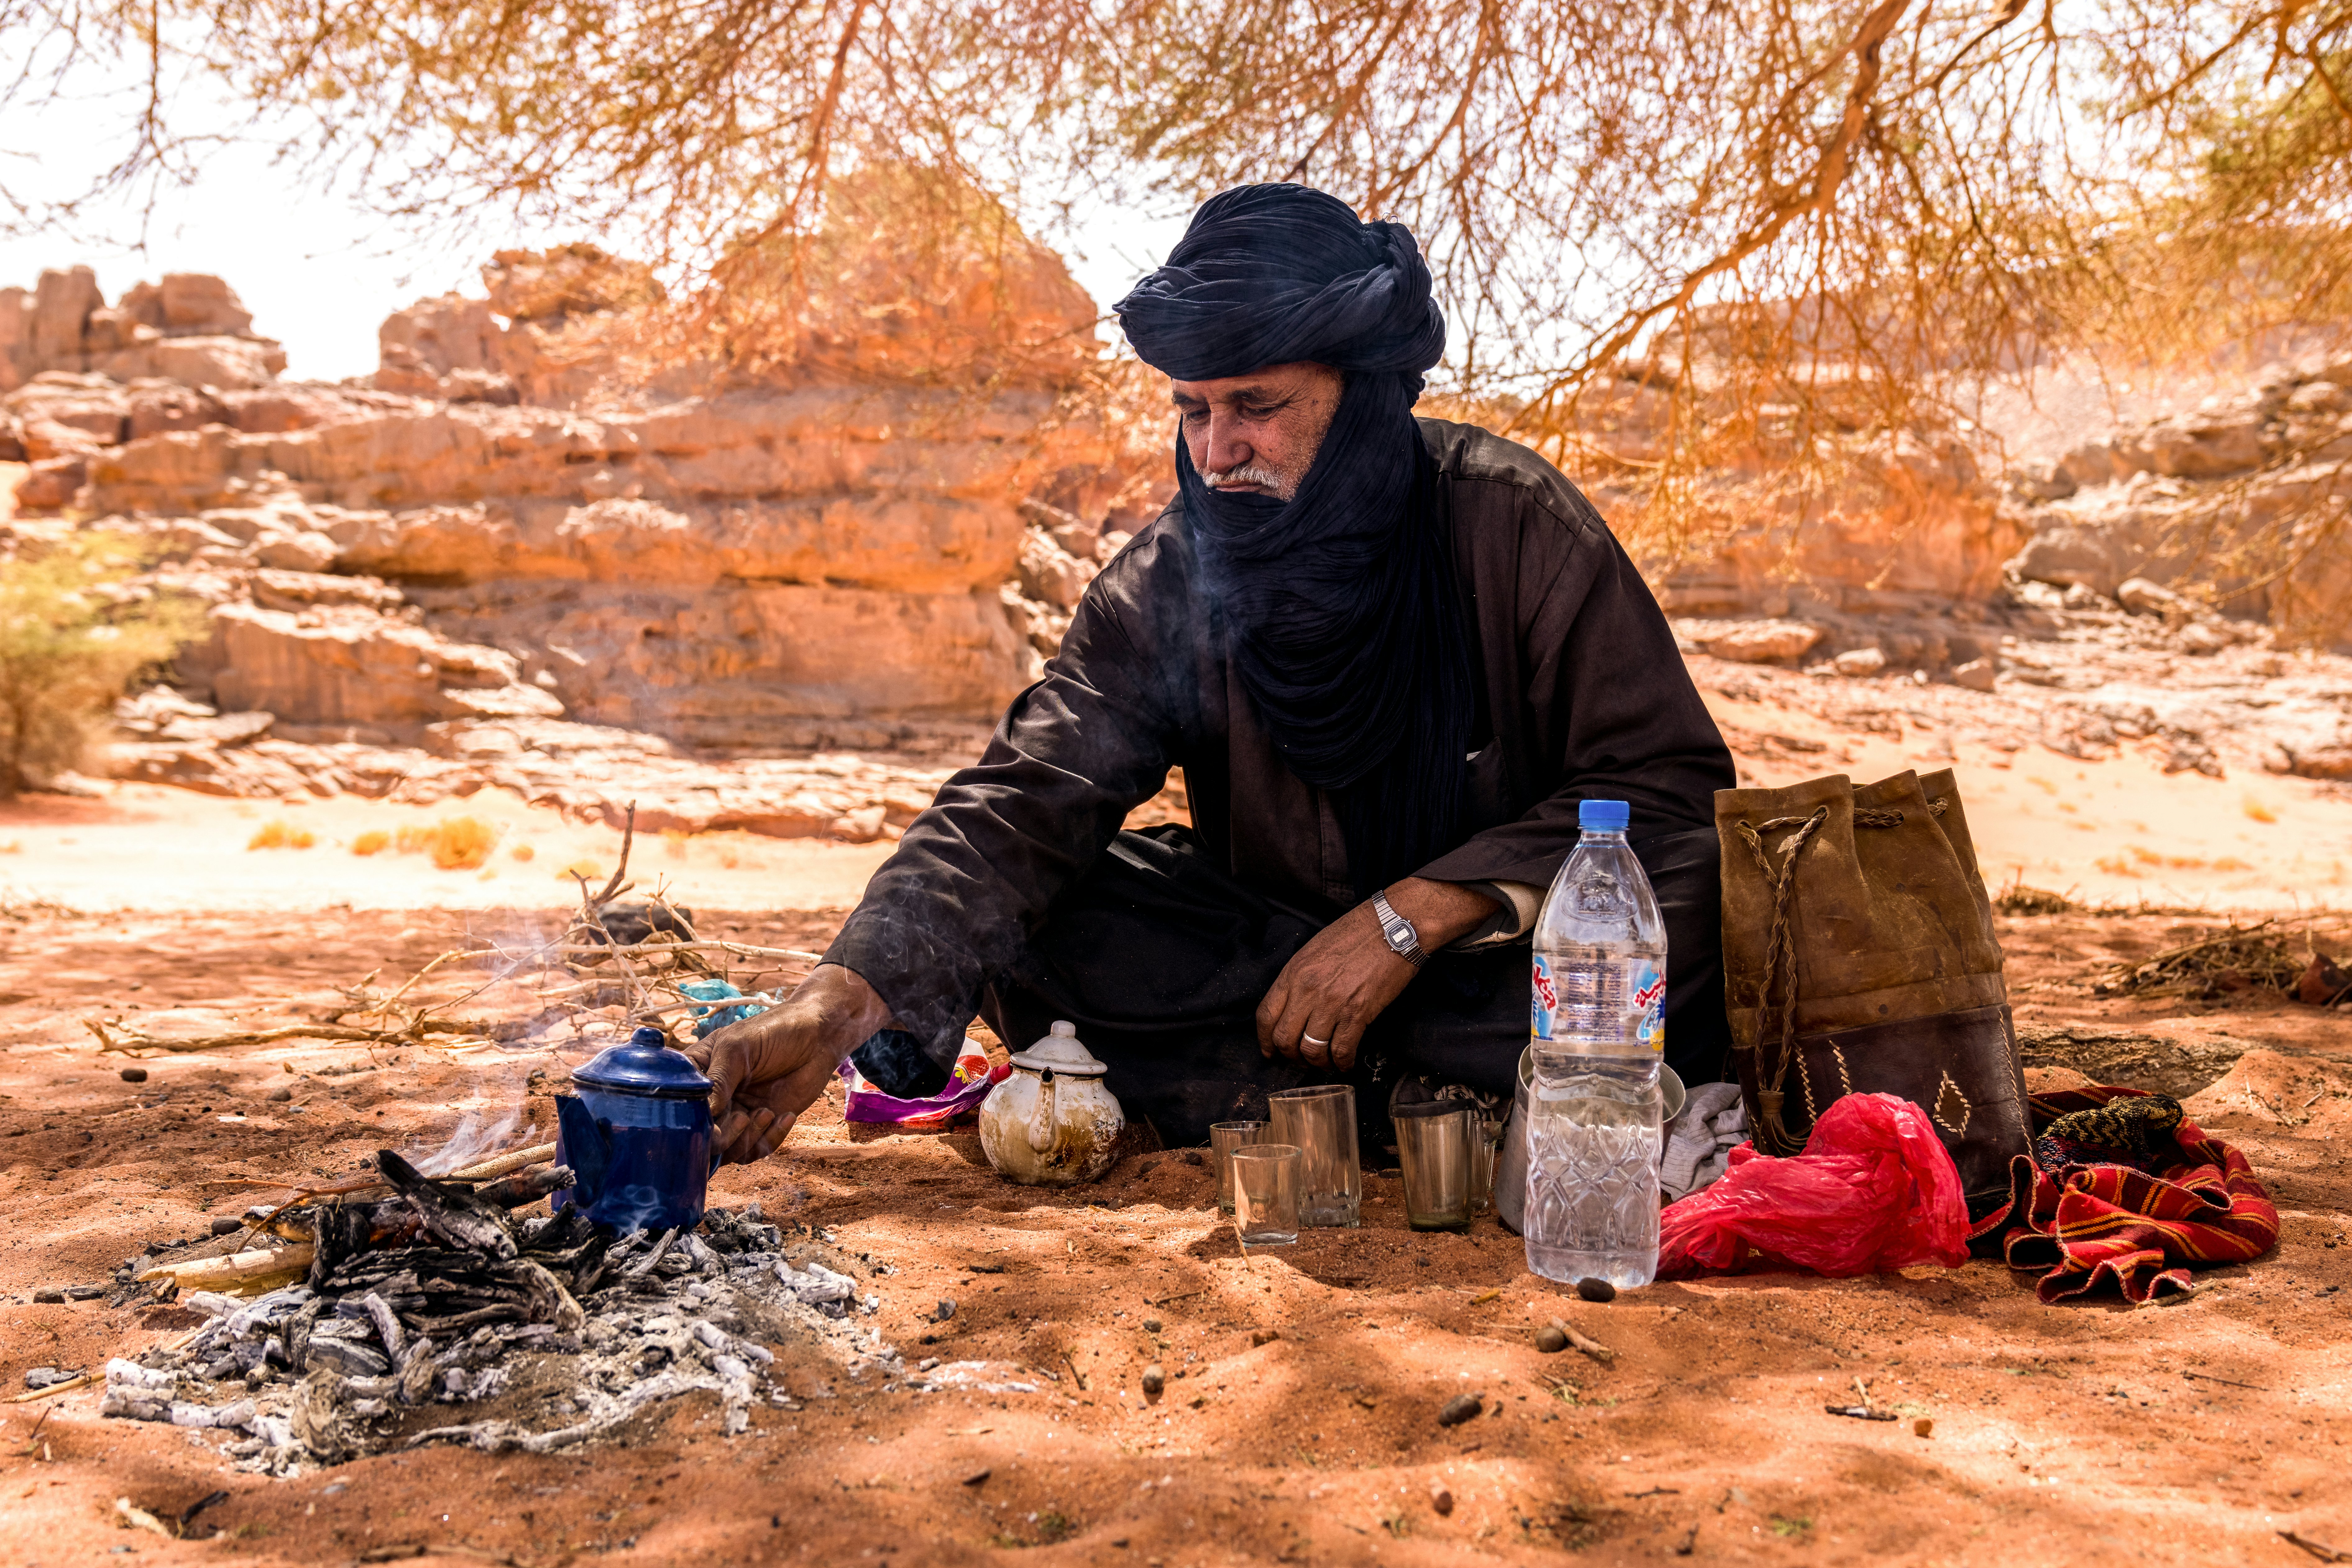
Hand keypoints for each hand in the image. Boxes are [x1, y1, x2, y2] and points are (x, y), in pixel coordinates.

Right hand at [682, 964, 893, 1163]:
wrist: (818, 1036)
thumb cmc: (774, 1031)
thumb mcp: (739, 1047)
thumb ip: (719, 1078)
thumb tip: (704, 1115)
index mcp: (698, 1073)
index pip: (678, 1105)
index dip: (689, 1119)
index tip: (710, 1117)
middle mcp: (713, 1098)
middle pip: (702, 1136)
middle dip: (722, 1135)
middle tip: (743, 1116)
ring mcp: (736, 1113)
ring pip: (728, 1150)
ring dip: (747, 1138)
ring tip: (767, 1112)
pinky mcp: (762, 1124)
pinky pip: (755, 1149)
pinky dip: (770, 1139)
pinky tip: (785, 1115)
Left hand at [1256, 878, 1501, 1070]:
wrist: (1396, 925)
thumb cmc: (1358, 932)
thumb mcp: (1316, 949)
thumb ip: (1301, 977)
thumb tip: (1295, 1004)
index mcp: (1294, 971)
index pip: (1266, 1015)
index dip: (1265, 1040)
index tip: (1271, 1052)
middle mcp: (1307, 989)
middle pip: (1285, 1038)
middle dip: (1290, 1056)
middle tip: (1301, 1060)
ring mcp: (1332, 1002)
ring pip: (1311, 1049)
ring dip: (1316, 1063)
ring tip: (1325, 1064)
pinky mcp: (1359, 1012)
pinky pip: (1341, 1049)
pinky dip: (1342, 1063)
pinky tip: (1346, 1064)